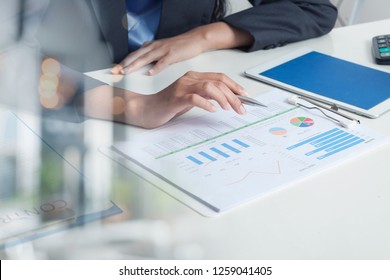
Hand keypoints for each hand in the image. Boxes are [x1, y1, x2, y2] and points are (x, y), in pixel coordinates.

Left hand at [111, 22, 252, 75]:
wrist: (195, 40)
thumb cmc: (180, 46)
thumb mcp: (163, 47)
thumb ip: (152, 51)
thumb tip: (142, 53)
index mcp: (152, 46)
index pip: (134, 54)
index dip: (124, 61)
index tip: (114, 69)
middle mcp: (155, 47)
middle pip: (136, 56)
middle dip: (124, 64)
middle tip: (115, 71)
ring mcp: (164, 50)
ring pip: (146, 58)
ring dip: (135, 65)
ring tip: (126, 72)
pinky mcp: (173, 55)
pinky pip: (162, 62)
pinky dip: (156, 68)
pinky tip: (150, 73)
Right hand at [138, 71, 248, 127]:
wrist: (147, 109)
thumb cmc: (169, 105)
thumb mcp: (191, 98)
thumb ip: (206, 95)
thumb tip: (226, 99)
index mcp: (194, 76)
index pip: (220, 77)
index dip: (235, 86)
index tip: (246, 96)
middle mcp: (189, 78)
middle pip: (218, 82)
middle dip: (233, 95)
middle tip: (242, 108)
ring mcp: (182, 87)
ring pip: (209, 87)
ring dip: (223, 98)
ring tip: (229, 109)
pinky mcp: (176, 98)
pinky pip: (195, 98)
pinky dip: (207, 103)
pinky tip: (213, 110)